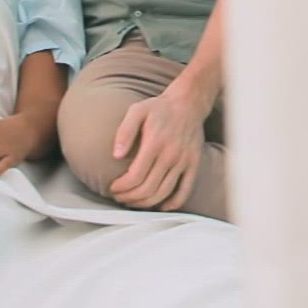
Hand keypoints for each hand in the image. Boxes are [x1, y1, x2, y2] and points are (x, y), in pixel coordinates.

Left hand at [107, 88, 209, 210]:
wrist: (189, 102)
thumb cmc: (160, 108)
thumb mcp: (137, 111)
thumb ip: (125, 131)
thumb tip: (116, 155)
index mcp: (155, 143)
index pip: (135, 176)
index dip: (121, 187)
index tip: (113, 188)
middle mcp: (171, 154)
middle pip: (148, 188)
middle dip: (130, 198)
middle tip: (120, 197)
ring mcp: (184, 161)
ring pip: (164, 192)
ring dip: (146, 203)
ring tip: (134, 201)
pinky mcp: (194, 164)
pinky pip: (185, 190)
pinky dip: (173, 203)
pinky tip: (161, 205)